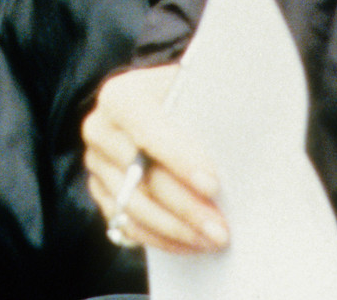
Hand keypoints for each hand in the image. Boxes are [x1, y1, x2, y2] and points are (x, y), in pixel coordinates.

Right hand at [83, 65, 228, 253]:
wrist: (162, 102)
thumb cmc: (187, 97)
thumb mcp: (196, 92)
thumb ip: (209, 114)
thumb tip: (240, 146)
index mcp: (121, 97)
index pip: (147, 131)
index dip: (179, 160)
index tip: (212, 186)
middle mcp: (100, 129)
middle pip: (141, 177)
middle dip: (185, 206)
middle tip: (220, 229)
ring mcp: (96, 163)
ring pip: (133, 207)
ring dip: (176, 229)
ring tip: (211, 240)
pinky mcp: (100, 190)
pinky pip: (126, 224)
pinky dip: (160, 238)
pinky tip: (190, 243)